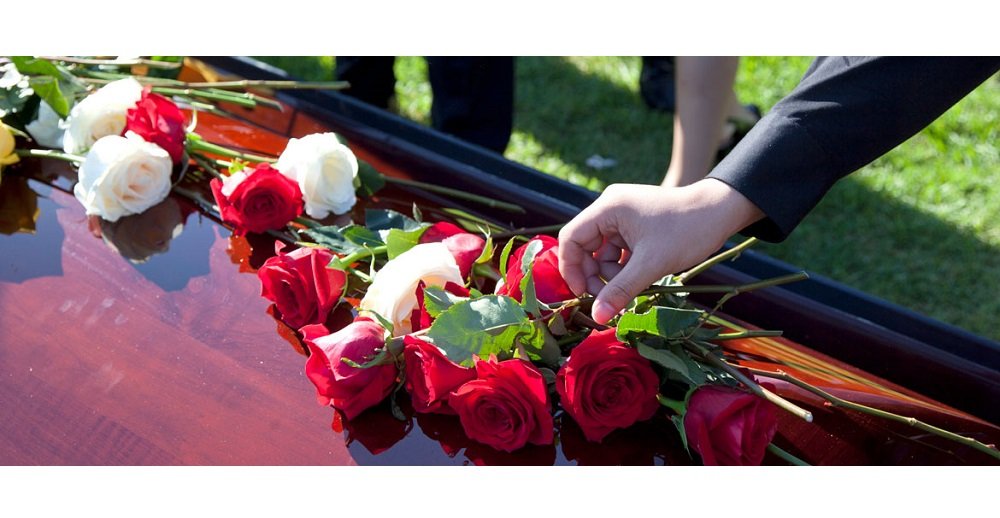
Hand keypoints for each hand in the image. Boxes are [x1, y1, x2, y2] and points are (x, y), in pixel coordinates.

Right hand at [557, 179, 763, 323]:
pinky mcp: (635, 224)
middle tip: (608, 299)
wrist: (721, 210)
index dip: (571, 268)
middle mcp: (610, 207)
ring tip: (631, 288)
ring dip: (611, 273)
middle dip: (594, 274)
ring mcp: (623, 215)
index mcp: (608, 207)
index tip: (583, 293)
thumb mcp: (652, 264)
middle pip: (584, 246)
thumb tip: (597, 317)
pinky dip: (624, 266)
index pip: (571, 238)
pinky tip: (639, 278)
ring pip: (602, 251)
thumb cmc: (687, 230)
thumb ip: (621, 290)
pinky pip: (618, 249)